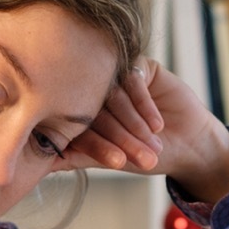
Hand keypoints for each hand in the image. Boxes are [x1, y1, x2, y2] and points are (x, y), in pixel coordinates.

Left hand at [58, 58, 228, 202]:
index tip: (115, 163)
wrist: (188, 145)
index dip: (97, 146)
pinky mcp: (138, 66)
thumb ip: (76, 157)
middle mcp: (95, 91)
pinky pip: (134, 80)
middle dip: (117, 137)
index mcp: (81, 112)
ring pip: (114, 95)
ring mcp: (116, 77)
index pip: (78, 126)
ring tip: (151, 143)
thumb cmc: (148, 155)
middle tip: (133, 157)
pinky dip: (144, 106)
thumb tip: (40, 163)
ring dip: (133, 123)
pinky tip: (157, 124)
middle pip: (95, 109)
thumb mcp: (111, 160)